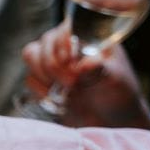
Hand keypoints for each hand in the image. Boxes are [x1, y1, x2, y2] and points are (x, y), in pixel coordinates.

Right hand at [23, 23, 149, 129]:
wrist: (110, 122)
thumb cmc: (119, 96)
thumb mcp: (115, 82)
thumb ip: (100, 71)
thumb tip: (85, 64)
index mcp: (91, 38)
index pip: (67, 27)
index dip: (63, 43)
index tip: (70, 62)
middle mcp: (69, 46)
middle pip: (45, 42)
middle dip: (54, 65)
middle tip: (72, 84)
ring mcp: (54, 62)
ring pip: (31, 55)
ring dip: (44, 75)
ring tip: (65, 90)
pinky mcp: (43, 81)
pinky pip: (30, 78)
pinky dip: (41, 90)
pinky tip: (58, 99)